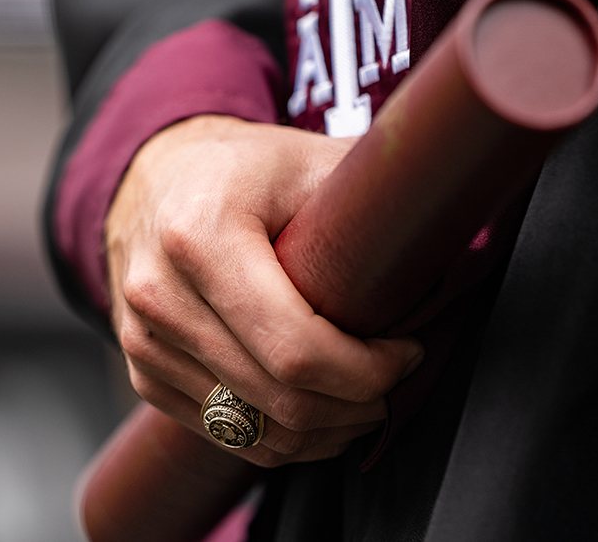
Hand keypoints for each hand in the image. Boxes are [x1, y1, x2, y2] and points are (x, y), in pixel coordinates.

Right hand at [105, 115, 423, 466]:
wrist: (154, 181)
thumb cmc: (242, 171)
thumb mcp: (309, 158)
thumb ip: (375, 188)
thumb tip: (454, 210)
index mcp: (201, 238)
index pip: (296, 348)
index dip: (367, 371)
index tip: (406, 352)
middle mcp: (160, 296)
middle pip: (279, 399)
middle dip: (356, 405)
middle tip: (393, 381)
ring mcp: (143, 342)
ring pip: (255, 430)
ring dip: (325, 430)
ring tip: (363, 400)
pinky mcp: (144, 373)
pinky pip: (225, 434)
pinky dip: (282, 437)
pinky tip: (318, 409)